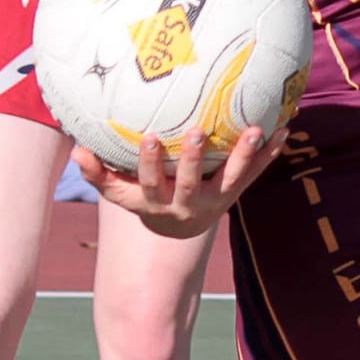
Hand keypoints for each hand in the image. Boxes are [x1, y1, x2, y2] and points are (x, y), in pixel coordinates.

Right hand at [76, 126, 286, 237]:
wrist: (178, 229)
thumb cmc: (144, 199)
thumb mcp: (120, 193)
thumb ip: (99, 174)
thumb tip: (76, 151)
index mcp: (156, 202)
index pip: (150, 182)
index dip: (149, 162)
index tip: (149, 137)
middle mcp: (186, 205)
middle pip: (189, 183)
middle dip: (192, 159)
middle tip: (195, 131)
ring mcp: (213, 200)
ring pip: (230, 180)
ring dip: (243, 155)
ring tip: (255, 129)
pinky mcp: (234, 194)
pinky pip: (253, 175)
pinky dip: (269, 154)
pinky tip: (283, 130)